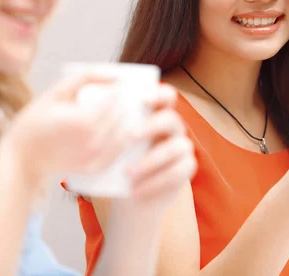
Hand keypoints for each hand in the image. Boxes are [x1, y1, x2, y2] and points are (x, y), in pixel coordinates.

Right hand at [0, 74, 142, 187]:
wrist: (22, 159)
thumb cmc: (34, 122)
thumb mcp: (55, 92)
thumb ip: (85, 78)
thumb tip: (114, 75)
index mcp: (84, 119)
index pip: (114, 98)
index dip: (116, 89)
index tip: (115, 85)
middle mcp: (94, 140)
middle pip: (121, 115)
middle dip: (121, 104)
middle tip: (118, 97)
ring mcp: (96, 157)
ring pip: (124, 133)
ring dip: (124, 121)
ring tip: (117, 113)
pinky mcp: (95, 168)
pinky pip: (118, 151)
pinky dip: (120, 140)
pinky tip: (115, 131)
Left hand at [125, 86, 196, 208]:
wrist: (131, 193)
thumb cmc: (118, 161)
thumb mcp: (113, 143)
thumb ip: (113, 127)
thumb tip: (101, 112)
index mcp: (157, 114)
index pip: (167, 95)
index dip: (158, 94)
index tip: (141, 100)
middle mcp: (174, 127)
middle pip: (171, 118)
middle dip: (152, 126)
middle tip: (129, 137)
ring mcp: (183, 147)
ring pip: (176, 147)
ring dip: (150, 161)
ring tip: (127, 173)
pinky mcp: (187, 167)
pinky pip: (177, 171)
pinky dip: (155, 182)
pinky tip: (135, 190)